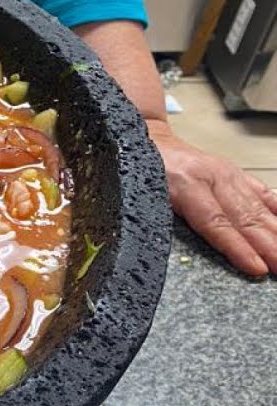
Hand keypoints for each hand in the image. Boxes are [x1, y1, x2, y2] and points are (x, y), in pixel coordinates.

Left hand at [148, 118, 276, 276]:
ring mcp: (227, 174)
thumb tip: (176, 251)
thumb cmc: (143, 171)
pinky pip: (262, 193)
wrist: (149, 138)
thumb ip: (160, 221)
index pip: (215, 223)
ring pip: (258, 208)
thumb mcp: (141, 197)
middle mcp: (212, 177)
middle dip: (268, 246)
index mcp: (185, 185)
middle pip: (244, 218)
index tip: (257, 267)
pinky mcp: (236, 174)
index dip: (238, 248)